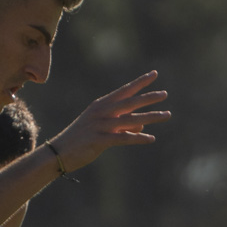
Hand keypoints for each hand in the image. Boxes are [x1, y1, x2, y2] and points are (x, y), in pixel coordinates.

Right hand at [48, 70, 169, 172]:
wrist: (59, 152)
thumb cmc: (81, 139)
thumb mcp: (101, 128)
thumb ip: (121, 124)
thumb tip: (141, 125)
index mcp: (101, 105)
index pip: (124, 90)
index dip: (140, 82)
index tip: (154, 74)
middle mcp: (102, 112)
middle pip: (130, 102)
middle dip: (149, 97)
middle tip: (165, 94)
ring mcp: (100, 125)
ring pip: (130, 119)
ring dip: (151, 117)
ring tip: (166, 115)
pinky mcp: (99, 140)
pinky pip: (123, 138)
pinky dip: (138, 138)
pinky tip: (151, 138)